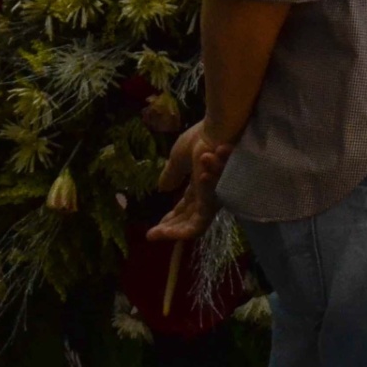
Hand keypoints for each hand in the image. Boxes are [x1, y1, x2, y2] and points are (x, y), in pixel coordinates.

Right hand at [147, 124, 232, 242]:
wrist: (216, 131)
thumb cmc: (201, 139)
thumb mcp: (179, 159)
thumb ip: (171, 174)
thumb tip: (163, 188)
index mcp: (200, 182)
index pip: (186, 206)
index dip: (171, 217)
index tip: (154, 226)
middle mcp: (208, 193)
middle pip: (189, 218)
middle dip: (169, 229)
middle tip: (150, 235)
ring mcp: (211, 198)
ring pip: (193, 226)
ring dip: (172, 232)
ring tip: (155, 234)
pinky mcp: (212, 202)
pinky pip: (198, 224)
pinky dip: (180, 230)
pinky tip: (164, 229)